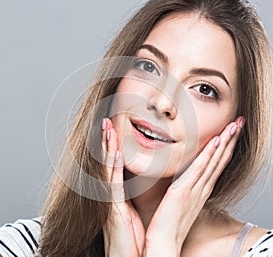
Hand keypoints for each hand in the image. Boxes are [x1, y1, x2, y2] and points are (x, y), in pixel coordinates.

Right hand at [102, 118, 144, 256]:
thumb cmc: (131, 241)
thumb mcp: (131, 213)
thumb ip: (130, 196)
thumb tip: (137, 182)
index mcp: (116, 195)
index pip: (113, 165)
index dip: (112, 145)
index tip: (114, 128)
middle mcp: (109, 195)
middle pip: (106, 162)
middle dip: (106, 141)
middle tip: (106, 120)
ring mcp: (109, 201)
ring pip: (106, 168)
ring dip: (106, 147)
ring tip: (107, 128)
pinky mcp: (112, 210)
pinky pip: (112, 184)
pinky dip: (111, 167)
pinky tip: (114, 152)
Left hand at [144, 117, 244, 256]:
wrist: (163, 241)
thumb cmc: (170, 221)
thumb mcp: (182, 200)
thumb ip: (186, 186)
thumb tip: (186, 176)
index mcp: (202, 189)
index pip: (217, 163)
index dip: (226, 146)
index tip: (232, 131)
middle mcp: (203, 187)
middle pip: (220, 159)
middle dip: (231, 140)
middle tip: (240, 122)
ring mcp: (195, 189)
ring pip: (214, 161)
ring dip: (225, 142)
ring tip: (234, 126)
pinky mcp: (184, 191)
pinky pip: (199, 170)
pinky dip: (209, 156)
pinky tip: (216, 142)